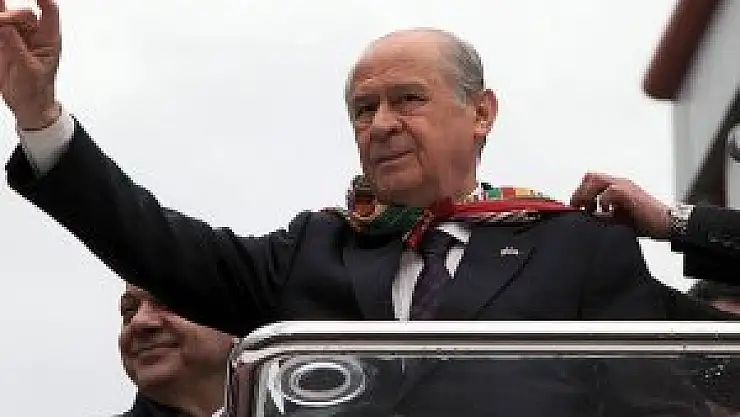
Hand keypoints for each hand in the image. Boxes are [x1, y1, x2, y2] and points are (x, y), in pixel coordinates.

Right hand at [0, 0, 60, 129]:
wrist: (26, 105)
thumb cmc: (36, 90)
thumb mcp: (28, 70)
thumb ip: (16, 47)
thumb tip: (5, 26)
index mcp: (49, 40)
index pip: (50, 11)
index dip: (43, 0)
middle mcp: (34, 35)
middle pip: (23, 13)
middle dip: (12, 16)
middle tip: (1, 24)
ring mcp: (17, 38)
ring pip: (7, 18)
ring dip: (2, 16)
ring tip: (0, 24)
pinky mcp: (2, 43)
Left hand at [570, 172, 671, 239]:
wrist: (668, 224)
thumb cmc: (646, 222)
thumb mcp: (617, 219)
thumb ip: (602, 216)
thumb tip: (584, 218)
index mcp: (616, 187)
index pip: (591, 180)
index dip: (580, 192)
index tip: (575, 207)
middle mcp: (620, 183)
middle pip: (591, 176)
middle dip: (581, 192)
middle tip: (579, 207)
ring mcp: (626, 186)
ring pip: (598, 179)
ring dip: (588, 195)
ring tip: (589, 209)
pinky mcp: (631, 193)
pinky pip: (611, 191)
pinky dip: (603, 201)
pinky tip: (605, 211)